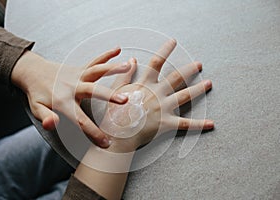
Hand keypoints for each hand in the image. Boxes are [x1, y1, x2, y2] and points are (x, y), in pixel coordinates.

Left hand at [11, 47, 130, 147]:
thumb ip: (45, 117)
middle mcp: (73, 87)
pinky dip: (106, 55)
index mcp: (63, 101)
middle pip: (93, 91)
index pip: (80, 120)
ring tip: (128, 67)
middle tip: (125, 101)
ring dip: (112, 69)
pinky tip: (117, 49)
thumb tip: (53, 124)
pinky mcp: (80, 69)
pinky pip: (94, 61)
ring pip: (96, 71)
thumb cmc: (37, 94)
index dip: (94, 132)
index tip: (106, 142)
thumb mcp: (37, 109)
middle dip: (109, 96)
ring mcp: (78, 76)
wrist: (32, 72)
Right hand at [74, 39, 213, 199]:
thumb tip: (132, 59)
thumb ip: (126, 74)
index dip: (165, 50)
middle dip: (189, 69)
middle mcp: (157, 93)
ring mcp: (163, 108)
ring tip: (209, 83)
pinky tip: (212, 123)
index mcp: (145, 84)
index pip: (157, 62)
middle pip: (176, 77)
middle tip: (199, 64)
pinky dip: (199, 124)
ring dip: (198, 89)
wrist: (117, 134)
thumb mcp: (118, 90)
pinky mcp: (167, 123)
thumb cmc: (115, 113)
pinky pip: (186, 124)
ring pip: (185, 96)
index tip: (173, 42)